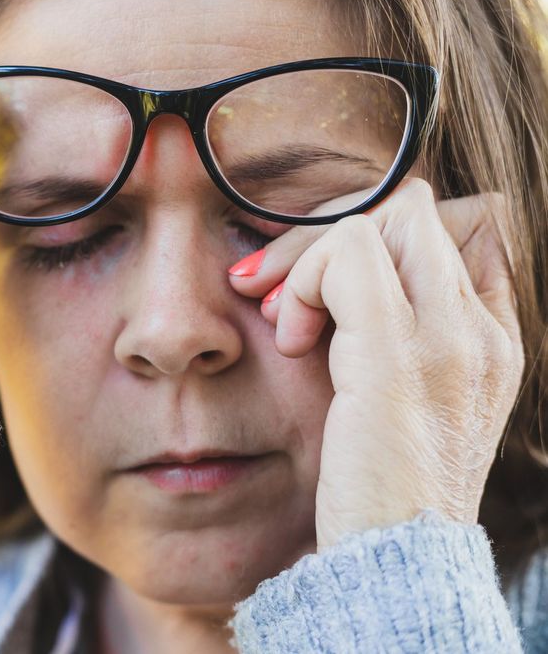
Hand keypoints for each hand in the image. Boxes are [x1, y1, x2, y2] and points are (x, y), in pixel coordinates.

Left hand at [227, 178, 524, 548]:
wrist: (394, 562)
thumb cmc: (377, 484)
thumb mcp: (393, 395)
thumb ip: (382, 331)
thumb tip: (324, 274)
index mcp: (491, 338)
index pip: (466, 222)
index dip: (386, 229)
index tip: (329, 279)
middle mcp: (482, 331)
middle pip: (419, 209)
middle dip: (333, 230)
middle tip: (279, 289)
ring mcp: (448, 341)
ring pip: (384, 219)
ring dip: (313, 255)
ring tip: (284, 319)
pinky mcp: (397, 360)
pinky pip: (351, 254)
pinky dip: (306, 279)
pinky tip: (289, 338)